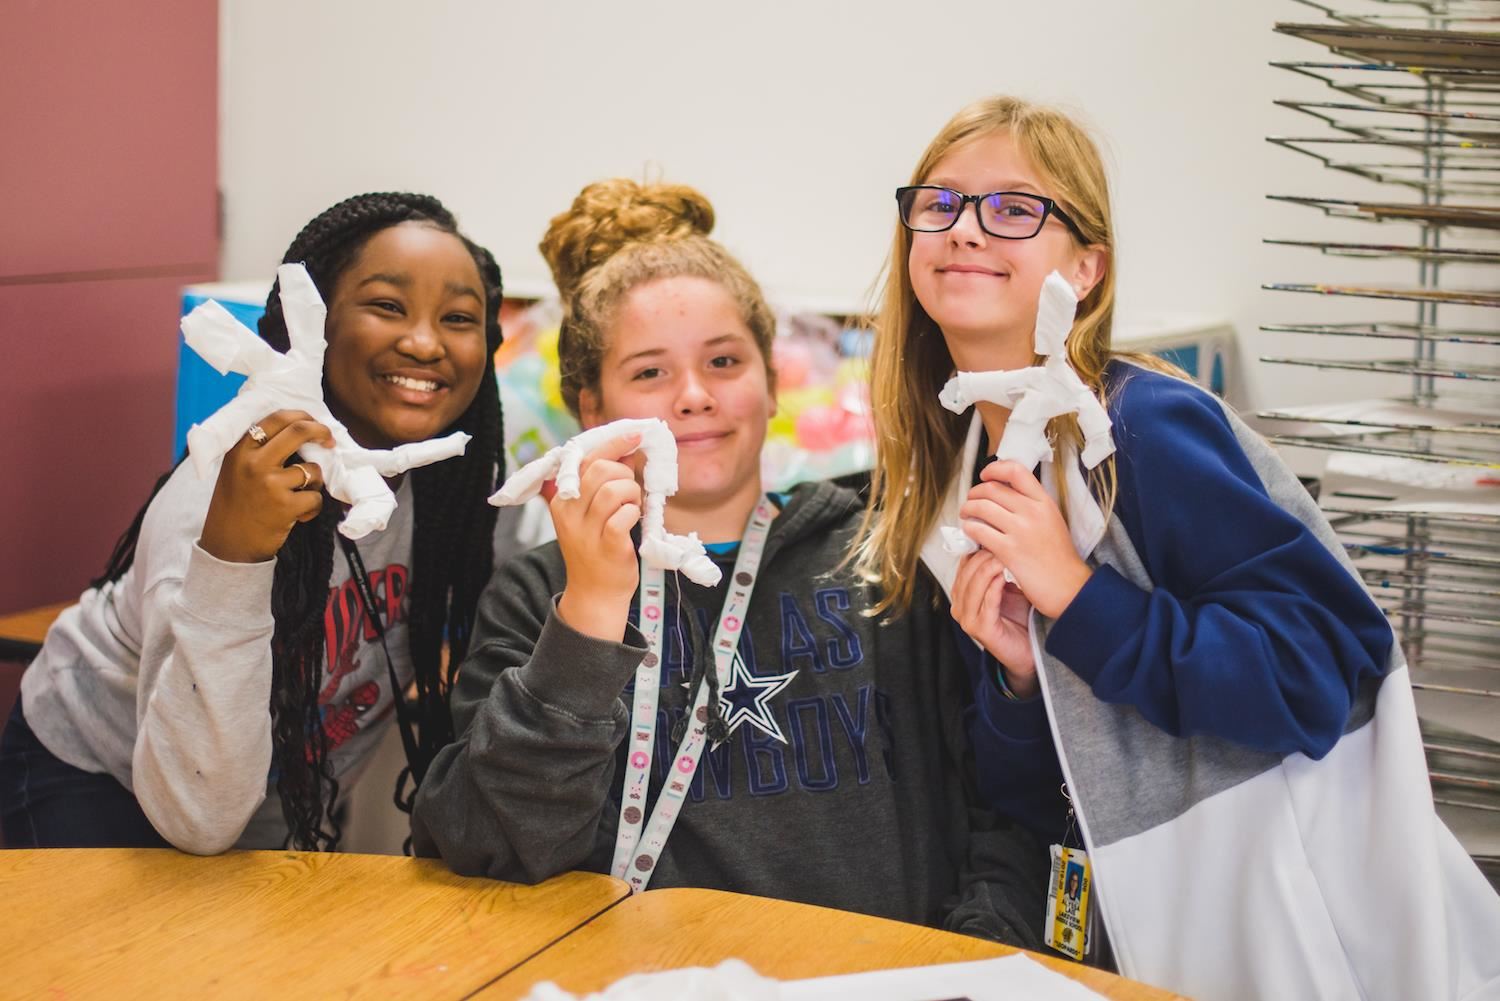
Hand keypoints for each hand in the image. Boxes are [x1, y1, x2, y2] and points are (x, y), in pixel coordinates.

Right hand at [199, 410, 331, 563]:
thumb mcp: (236, 469)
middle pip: (299, 431)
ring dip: (314, 483)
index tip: (314, 422)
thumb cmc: (237, 505)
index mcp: (241, 450)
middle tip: (330, 439)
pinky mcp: (285, 505)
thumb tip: (299, 430)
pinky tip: (298, 515)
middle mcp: (254, 462)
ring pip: (313, 469)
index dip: (302, 416)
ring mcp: (270, 483)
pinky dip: (312, 508)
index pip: (276, 419)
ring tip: (298, 497)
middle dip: (321, 431)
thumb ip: (259, 450)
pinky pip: (316, 498)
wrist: (229, 544)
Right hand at [554, 433, 643, 640]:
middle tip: (631, 491)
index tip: (636, 434)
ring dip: (632, 494)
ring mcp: (586, 531)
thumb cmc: (596, 550)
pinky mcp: (606, 547)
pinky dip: (634, 514)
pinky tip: (633, 522)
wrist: (595, 594)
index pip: (585, 459)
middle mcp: (569, 513)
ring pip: (614, 490)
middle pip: (600, 470)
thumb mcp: (590, 514)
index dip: (614, 443)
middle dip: (624, 473)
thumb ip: (602, 484)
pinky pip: (624, 516)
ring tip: (632, 508)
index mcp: (563, 499)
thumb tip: (628, 452)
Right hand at [951, 550, 1037, 696]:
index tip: (996, 531)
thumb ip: (999, 567)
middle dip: (985, 554)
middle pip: (967, 571)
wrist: (1029, 648)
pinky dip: (995, 587)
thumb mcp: (1007, 585)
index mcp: (962, 592)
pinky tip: (1005, 576)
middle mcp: (959, 605)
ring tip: (1005, 555)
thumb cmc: (1019, 616)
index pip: (965, 562)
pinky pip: (986, 603)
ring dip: (990, 568)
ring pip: (974, 584)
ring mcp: (967, 618)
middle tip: (1003, 541)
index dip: (979, 546)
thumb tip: (1002, 536)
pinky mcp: (980, 630)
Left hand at [958, 460, 1091, 618]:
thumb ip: (1032, 505)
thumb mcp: (1051, 520)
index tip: (985, 475)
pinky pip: (979, 531)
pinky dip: (969, 528)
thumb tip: (1003, 494)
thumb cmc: (1059, 557)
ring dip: (968, 509)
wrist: (1068, 586)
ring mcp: (1020, 530)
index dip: (995, 469)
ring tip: (966, 516)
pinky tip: (970, 532)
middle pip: (992, 488)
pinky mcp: (1008, 550)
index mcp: (1044, 502)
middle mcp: (1032, 511)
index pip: (1016, 471)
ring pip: (981, 507)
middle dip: (975, 493)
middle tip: (971, 501)